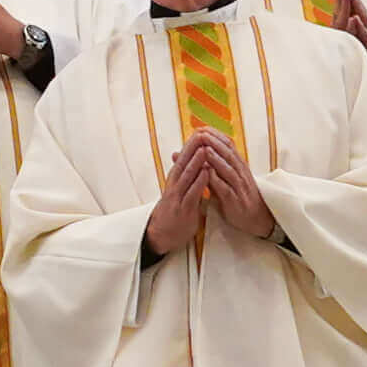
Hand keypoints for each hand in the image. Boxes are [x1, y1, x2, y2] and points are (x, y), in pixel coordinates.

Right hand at [145, 141, 215, 256]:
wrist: (160, 236)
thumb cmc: (174, 213)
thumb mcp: (181, 193)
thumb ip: (188, 180)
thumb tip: (198, 166)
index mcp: (174, 181)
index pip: (183, 160)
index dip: (191, 145)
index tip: (200, 131)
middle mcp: (174, 186)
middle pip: (183, 163)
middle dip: (193, 147)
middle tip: (201, 132)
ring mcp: (177, 197)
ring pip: (187, 176)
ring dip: (196, 161)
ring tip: (205, 148)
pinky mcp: (183, 209)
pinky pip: (192, 193)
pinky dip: (200, 181)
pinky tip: (207, 172)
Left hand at [187, 129, 278, 239]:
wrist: (254, 219)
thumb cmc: (234, 197)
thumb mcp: (218, 179)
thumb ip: (203, 166)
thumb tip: (179, 153)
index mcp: (237, 165)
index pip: (227, 145)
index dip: (214, 136)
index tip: (200, 128)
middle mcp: (240, 173)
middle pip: (228, 154)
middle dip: (214, 142)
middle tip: (201, 133)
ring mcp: (239, 186)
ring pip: (228, 169)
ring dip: (217, 158)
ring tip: (204, 148)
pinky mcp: (235, 200)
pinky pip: (227, 188)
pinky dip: (218, 180)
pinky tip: (209, 174)